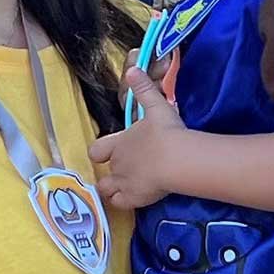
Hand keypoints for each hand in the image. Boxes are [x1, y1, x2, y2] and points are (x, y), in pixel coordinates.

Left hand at [88, 67, 183, 209]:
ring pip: (106, 190)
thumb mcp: (156, 105)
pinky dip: (122, 203)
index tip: (108, 153)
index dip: (100, 152)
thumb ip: (143, 89)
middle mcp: (115, 164)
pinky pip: (119, 204)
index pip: (96, 150)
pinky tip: (134, 199)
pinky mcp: (132, 198)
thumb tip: (133, 68)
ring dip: (112, 189)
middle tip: (126, 170)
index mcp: (118, 143)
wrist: (176, 158)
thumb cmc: (166, 132)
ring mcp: (122, 182)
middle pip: (102, 172)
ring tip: (127, 187)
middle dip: (110, 173)